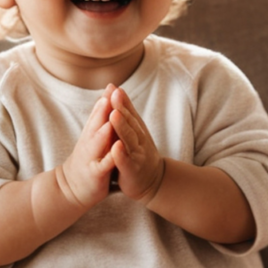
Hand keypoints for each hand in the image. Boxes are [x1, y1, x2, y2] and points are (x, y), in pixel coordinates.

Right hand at [56, 87, 116, 208]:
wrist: (71, 189)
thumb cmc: (87, 160)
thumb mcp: (92, 139)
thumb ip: (98, 120)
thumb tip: (105, 98)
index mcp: (91, 134)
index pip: (98, 114)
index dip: (105, 100)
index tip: (113, 85)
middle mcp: (89, 143)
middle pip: (96, 123)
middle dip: (103, 108)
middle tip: (111, 93)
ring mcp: (91, 158)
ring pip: (98, 141)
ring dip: (105, 129)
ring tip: (112, 117)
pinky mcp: (96, 173)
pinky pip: (104, 164)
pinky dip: (110, 156)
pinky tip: (117, 149)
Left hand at [107, 85, 164, 204]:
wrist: (153, 180)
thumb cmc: (139, 153)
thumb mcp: (134, 130)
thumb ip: (126, 112)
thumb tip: (117, 89)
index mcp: (137, 129)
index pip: (129, 112)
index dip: (122, 100)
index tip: (114, 87)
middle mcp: (139, 139)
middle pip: (130, 122)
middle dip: (122, 108)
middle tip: (115, 95)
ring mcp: (137, 154)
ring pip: (129, 139)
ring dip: (122, 127)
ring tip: (114, 115)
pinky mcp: (132, 169)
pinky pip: (126, 161)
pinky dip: (121, 154)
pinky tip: (116, 147)